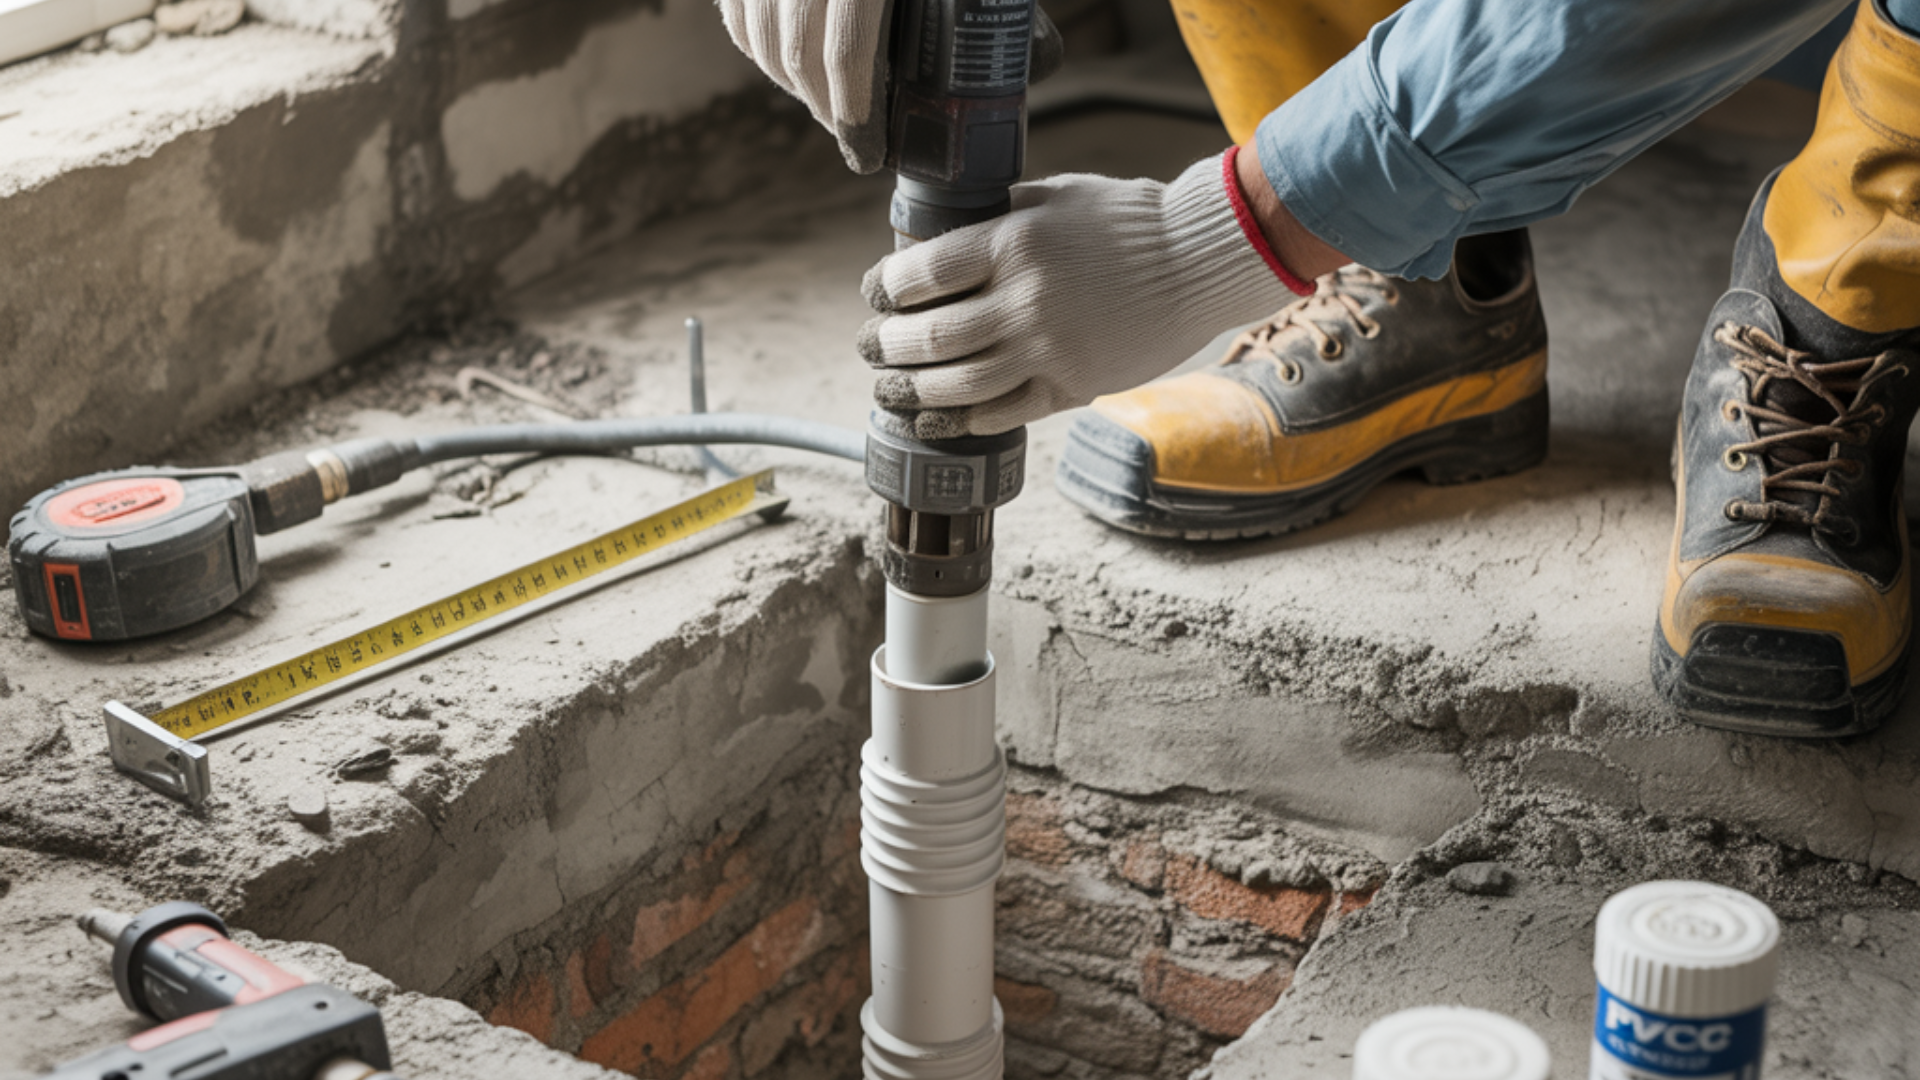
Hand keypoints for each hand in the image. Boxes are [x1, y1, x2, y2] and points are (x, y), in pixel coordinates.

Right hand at [715, 0, 1064, 174]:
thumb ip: (1005, 3)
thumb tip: (1041, 63)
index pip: (847, 49)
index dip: (855, 113)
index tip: (869, 154)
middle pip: (798, 51)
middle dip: (824, 109)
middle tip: (855, 138)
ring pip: (758, 35)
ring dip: (789, 84)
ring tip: (827, 108)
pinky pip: (736, 11)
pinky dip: (757, 45)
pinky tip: (787, 66)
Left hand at [859, 153, 1295, 437]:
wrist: (1200, 262)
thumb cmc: (1126, 222)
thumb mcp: (1054, 197)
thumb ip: (996, 218)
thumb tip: (935, 239)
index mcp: (1013, 242)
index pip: (921, 274)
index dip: (885, 288)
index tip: (875, 294)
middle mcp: (1024, 300)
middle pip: (929, 337)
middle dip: (885, 346)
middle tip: (869, 347)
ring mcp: (1048, 350)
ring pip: (957, 385)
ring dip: (911, 392)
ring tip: (889, 390)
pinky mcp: (1071, 387)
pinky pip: (1002, 413)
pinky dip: (961, 420)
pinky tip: (937, 419)